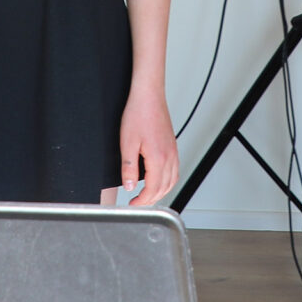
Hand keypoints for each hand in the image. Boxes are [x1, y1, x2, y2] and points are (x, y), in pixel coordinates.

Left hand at [117, 89, 178, 207]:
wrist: (148, 96)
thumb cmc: (138, 114)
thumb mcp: (127, 143)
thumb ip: (128, 168)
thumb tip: (129, 185)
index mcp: (158, 158)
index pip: (153, 189)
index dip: (142, 201)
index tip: (133, 204)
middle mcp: (169, 157)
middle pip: (164, 188)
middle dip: (151, 200)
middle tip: (137, 203)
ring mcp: (173, 152)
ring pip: (172, 181)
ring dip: (161, 192)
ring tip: (147, 195)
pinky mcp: (172, 147)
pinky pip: (174, 170)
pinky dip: (167, 180)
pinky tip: (158, 179)